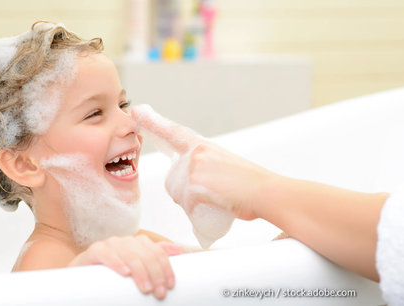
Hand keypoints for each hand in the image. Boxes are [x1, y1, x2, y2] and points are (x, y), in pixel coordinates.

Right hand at [68, 235, 181, 299]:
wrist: (82, 277)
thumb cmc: (113, 275)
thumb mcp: (136, 268)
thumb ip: (154, 257)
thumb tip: (178, 250)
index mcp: (137, 244)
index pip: (157, 251)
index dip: (166, 268)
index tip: (170, 286)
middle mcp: (125, 241)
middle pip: (145, 253)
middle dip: (155, 273)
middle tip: (159, 293)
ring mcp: (109, 244)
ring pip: (129, 253)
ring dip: (140, 271)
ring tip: (145, 288)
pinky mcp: (94, 251)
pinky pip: (106, 253)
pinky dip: (116, 262)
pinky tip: (124, 272)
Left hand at [131, 105, 276, 220]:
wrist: (267, 192)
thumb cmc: (249, 185)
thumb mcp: (223, 165)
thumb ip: (202, 166)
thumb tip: (191, 181)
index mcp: (203, 146)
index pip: (172, 132)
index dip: (153, 122)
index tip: (136, 111)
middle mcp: (195, 153)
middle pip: (172, 180)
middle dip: (185, 193)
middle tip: (213, 194)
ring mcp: (194, 167)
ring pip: (178, 194)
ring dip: (193, 204)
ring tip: (217, 200)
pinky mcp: (195, 184)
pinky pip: (187, 206)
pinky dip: (199, 213)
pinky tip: (217, 206)